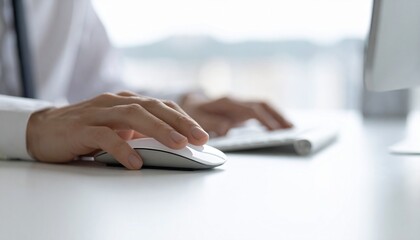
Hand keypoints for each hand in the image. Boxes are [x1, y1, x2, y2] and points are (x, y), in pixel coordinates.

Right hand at [26, 92, 208, 169]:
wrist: (44, 129)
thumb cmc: (87, 129)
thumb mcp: (118, 129)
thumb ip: (140, 132)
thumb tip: (171, 144)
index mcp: (126, 101)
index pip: (161, 105)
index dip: (183, 118)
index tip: (202, 134)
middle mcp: (115, 102)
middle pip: (152, 107)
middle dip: (179, 122)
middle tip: (199, 138)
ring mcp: (98, 113)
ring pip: (133, 116)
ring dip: (158, 130)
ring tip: (178, 145)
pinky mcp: (82, 128)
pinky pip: (105, 137)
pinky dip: (122, 149)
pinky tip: (135, 162)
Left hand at [180, 94, 292, 136]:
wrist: (188, 104)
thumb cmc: (192, 113)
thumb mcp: (195, 118)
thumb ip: (210, 123)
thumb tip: (227, 129)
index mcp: (226, 102)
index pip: (251, 110)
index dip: (264, 120)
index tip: (275, 131)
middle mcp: (236, 100)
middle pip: (262, 104)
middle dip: (277, 116)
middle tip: (291, 129)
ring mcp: (240, 104)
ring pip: (264, 106)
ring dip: (277, 116)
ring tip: (291, 129)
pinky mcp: (242, 109)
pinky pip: (260, 111)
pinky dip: (272, 117)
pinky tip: (280, 127)